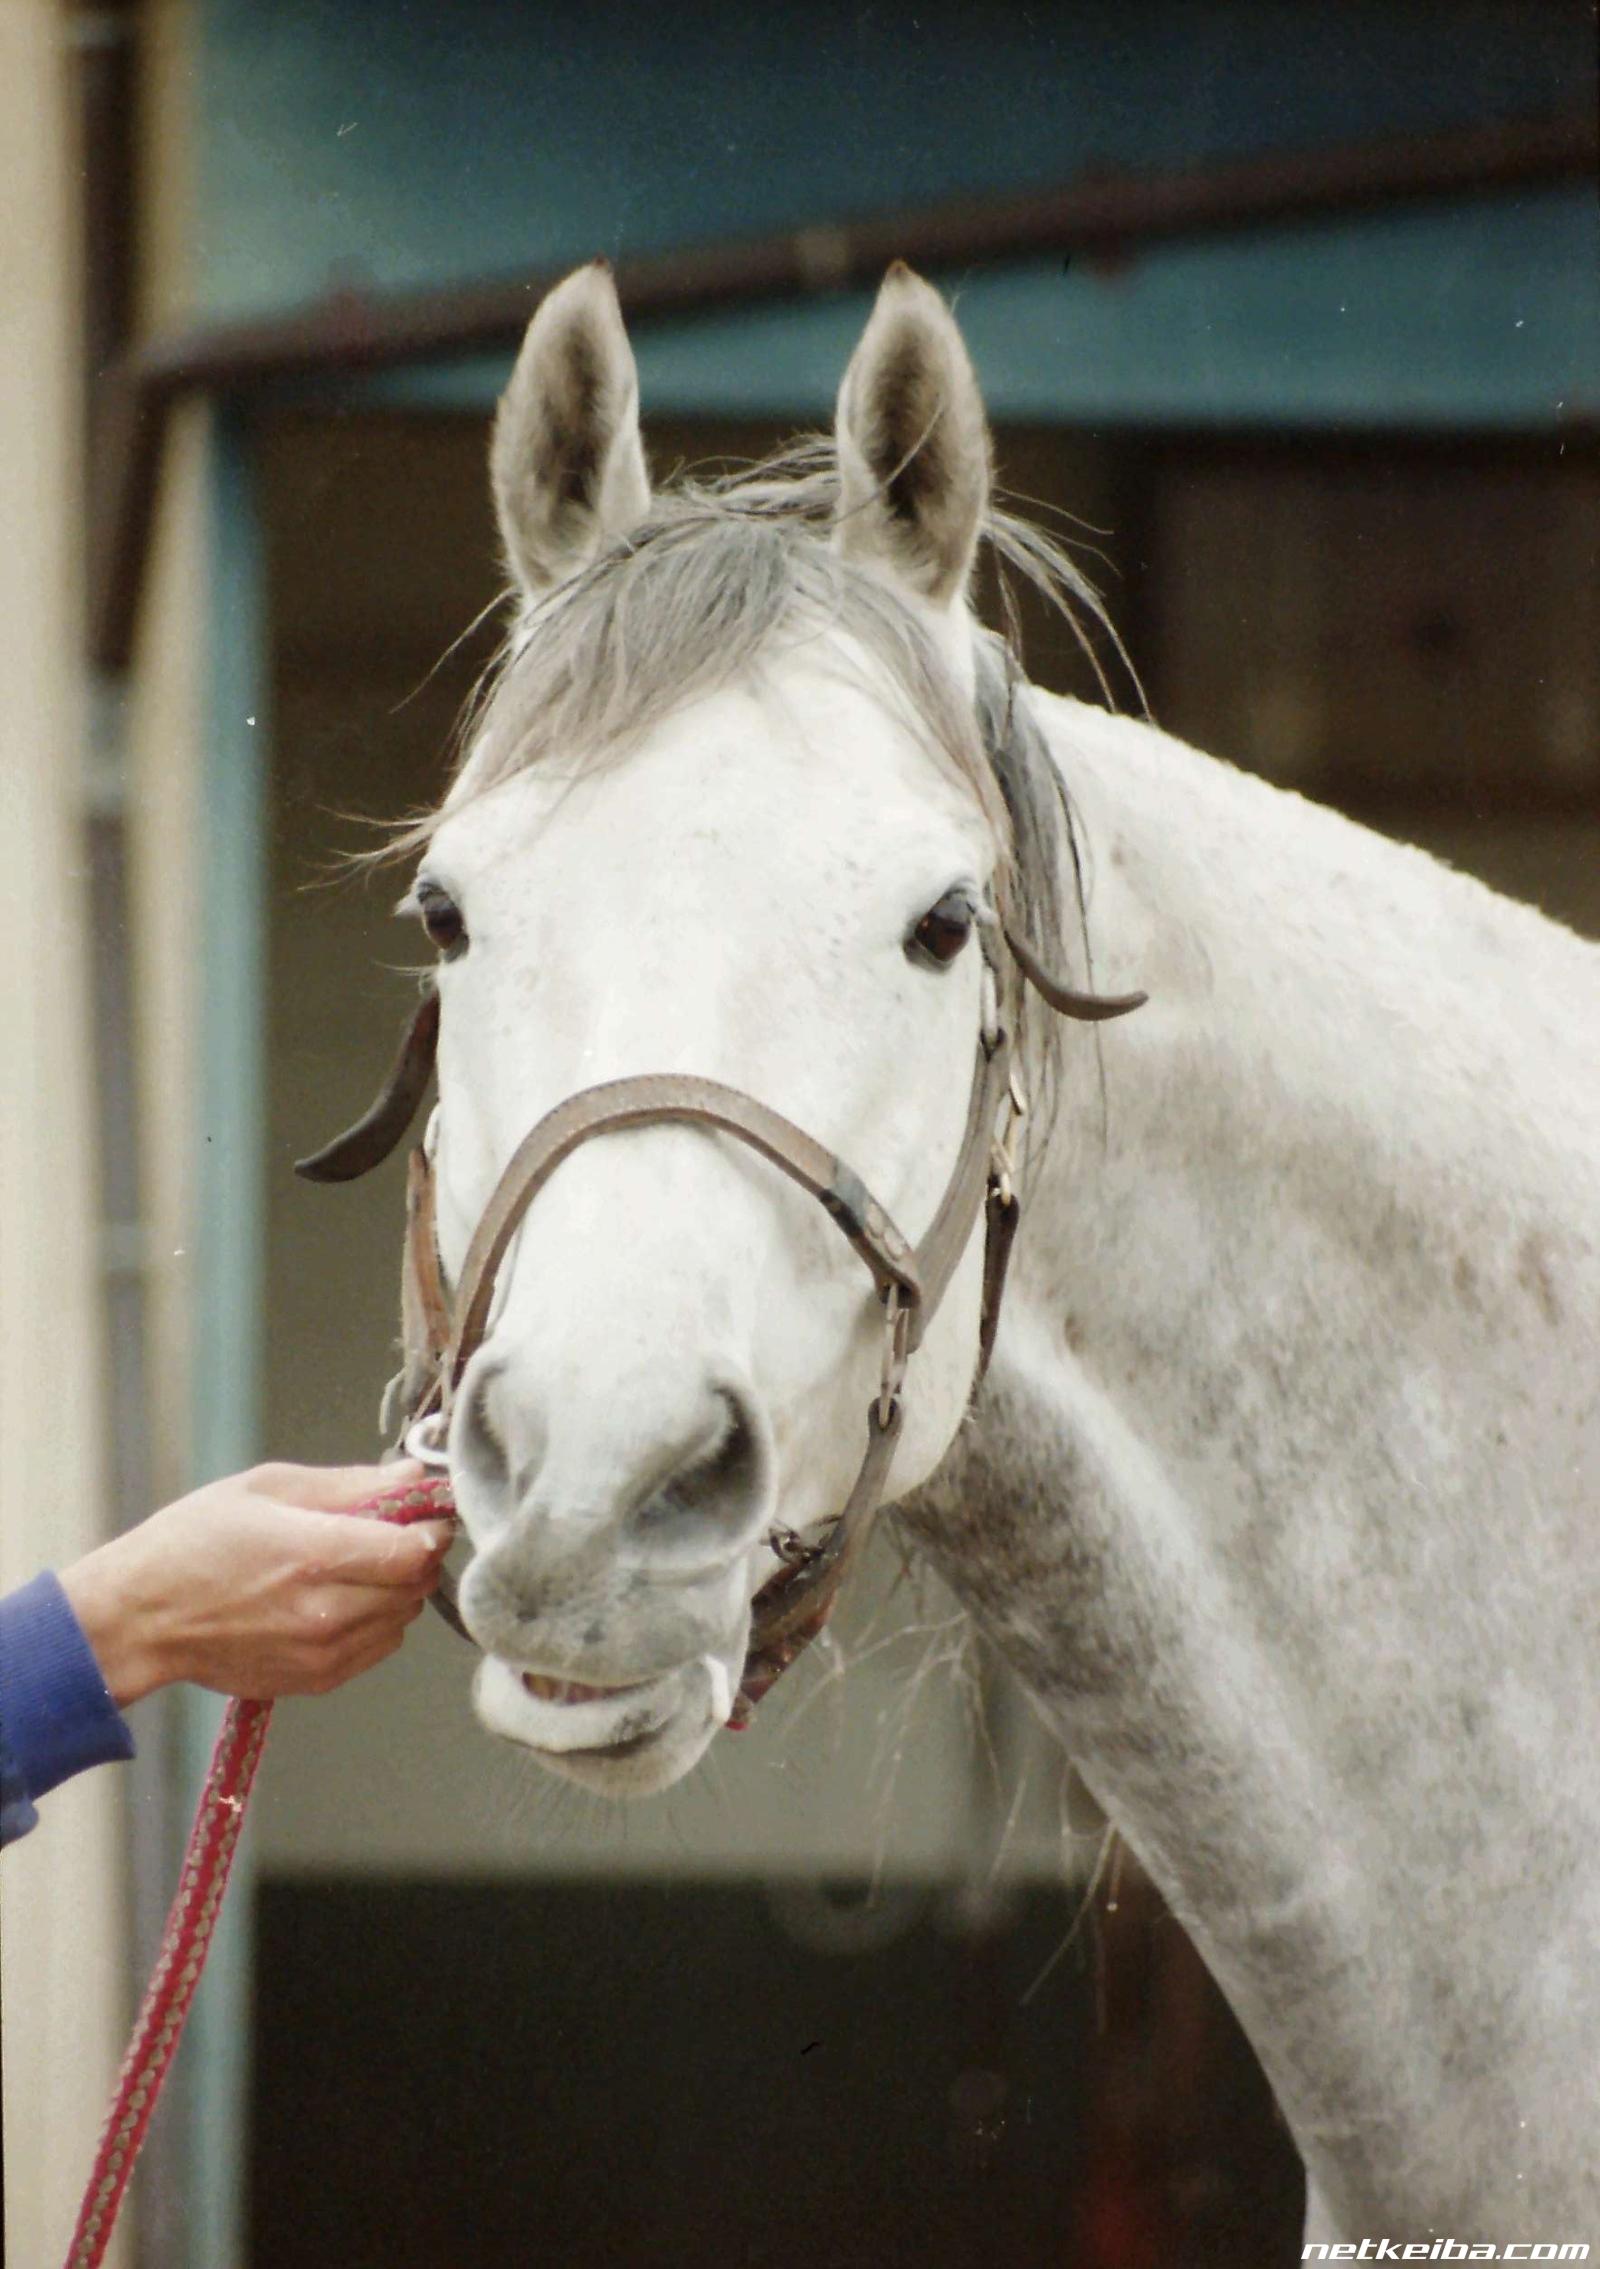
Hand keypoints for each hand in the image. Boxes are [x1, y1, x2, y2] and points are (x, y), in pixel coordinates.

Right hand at [58, 1462, 454, 1707]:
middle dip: (416, 1555)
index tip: (422, 1513)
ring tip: (355, 1566)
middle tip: (390, 1533)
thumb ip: (350, 1484)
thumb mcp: (267, 1488)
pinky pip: (378, 1647)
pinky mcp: (316, 1681)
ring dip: (397, 1590)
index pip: (414, 1551)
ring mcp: (322, 1653)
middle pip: (416, 1586)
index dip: (429, 1528)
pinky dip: (376, 1621)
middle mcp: (324, 1612)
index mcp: (313, 1556)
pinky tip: (339, 1599)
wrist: (143, 1618)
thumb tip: (413, 1479)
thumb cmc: (194, 1542)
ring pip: (403, 1618)